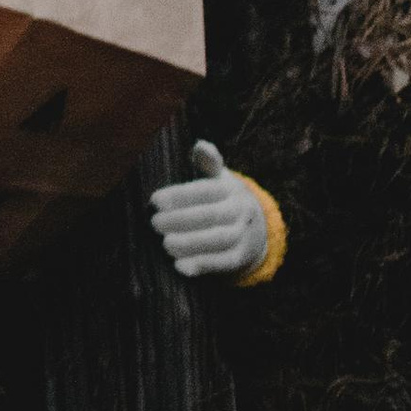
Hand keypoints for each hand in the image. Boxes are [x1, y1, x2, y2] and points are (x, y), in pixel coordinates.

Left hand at [150, 140, 270, 281]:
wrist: (256, 229)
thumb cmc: (224, 200)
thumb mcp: (219, 179)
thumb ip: (207, 163)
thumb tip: (200, 144)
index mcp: (231, 189)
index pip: (205, 191)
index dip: (180, 195)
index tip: (155, 200)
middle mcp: (240, 211)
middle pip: (211, 215)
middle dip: (181, 220)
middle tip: (154, 223)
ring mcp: (243, 235)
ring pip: (217, 240)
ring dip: (190, 243)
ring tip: (165, 243)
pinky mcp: (240, 257)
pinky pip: (222, 263)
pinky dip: (201, 265)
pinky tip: (180, 266)